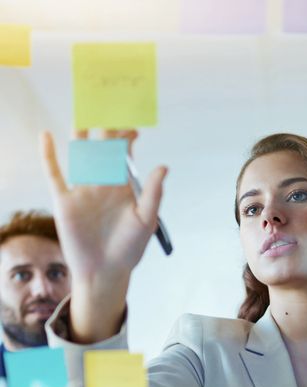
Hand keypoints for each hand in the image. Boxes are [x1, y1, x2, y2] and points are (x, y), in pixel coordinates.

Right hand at [39, 130, 166, 342]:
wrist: (106, 271)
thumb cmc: (129, 249)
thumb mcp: (146, 220)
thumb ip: (152, 193)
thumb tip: (163, 166)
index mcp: (123, 185)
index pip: (124, 153)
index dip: (128, 135)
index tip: (134, 117)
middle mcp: (102, 182)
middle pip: (102, 147)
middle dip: (105, 126)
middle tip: (108, 100)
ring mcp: (82, 189)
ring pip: (79, 154)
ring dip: (80, 134)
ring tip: (83, 110)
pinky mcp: (64, 200)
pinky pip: (55, 173)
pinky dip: (49, 155)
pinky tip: (47, 136)